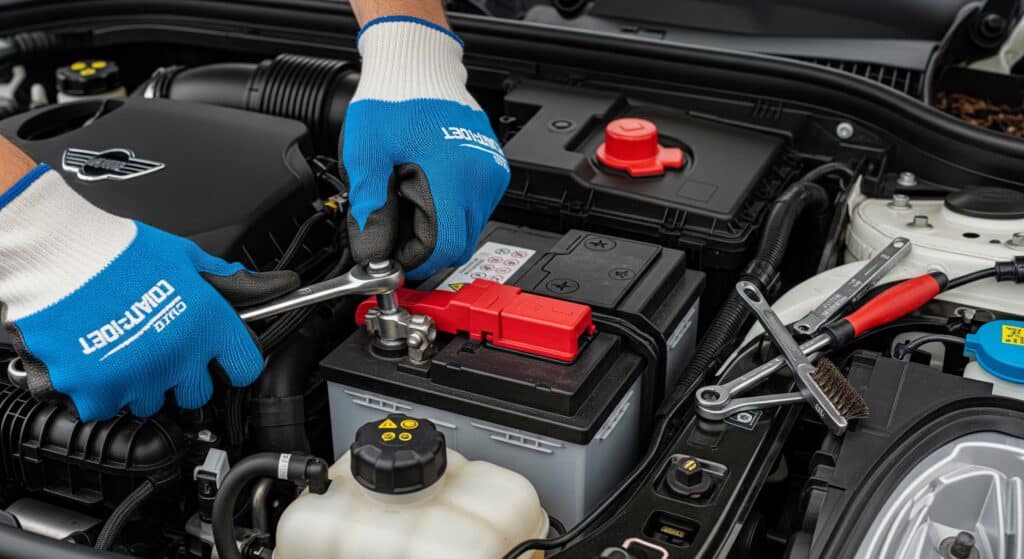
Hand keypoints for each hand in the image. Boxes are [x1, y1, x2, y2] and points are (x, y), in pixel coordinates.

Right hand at [0, 166, 298, 421]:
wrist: (59, 256)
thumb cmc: (121, 252)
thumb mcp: (188, 258)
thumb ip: (231, 282)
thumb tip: (275, 285)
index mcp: (209, 325)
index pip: (245, 367)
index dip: (235, 362)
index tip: (223, 357)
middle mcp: (180, 357)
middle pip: (199, 393)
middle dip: (186, 375)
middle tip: (165, 348)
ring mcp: (139, 378)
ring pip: (154, 403)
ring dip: (144, 384)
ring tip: (126, 348)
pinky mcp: (98, 392)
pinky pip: (110, 408)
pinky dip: (103, 392)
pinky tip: (98, 360)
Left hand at [342, 16, 509, 279]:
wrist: (416, 65)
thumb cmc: (393, 101)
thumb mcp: (367, 157)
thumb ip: (369, 210)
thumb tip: (373, 253)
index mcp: (454, 177)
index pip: (445, 248)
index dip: (414, 259)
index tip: (391, 253)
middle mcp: (482, 179)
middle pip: (459, 244)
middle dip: (424, 246)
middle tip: (393, 227)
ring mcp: (491, 175)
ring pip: (468, 229)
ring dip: (437, 228)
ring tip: (407, 197)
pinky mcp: (493, 170)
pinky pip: (474, 208)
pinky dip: (449, 210)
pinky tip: (425, 187)